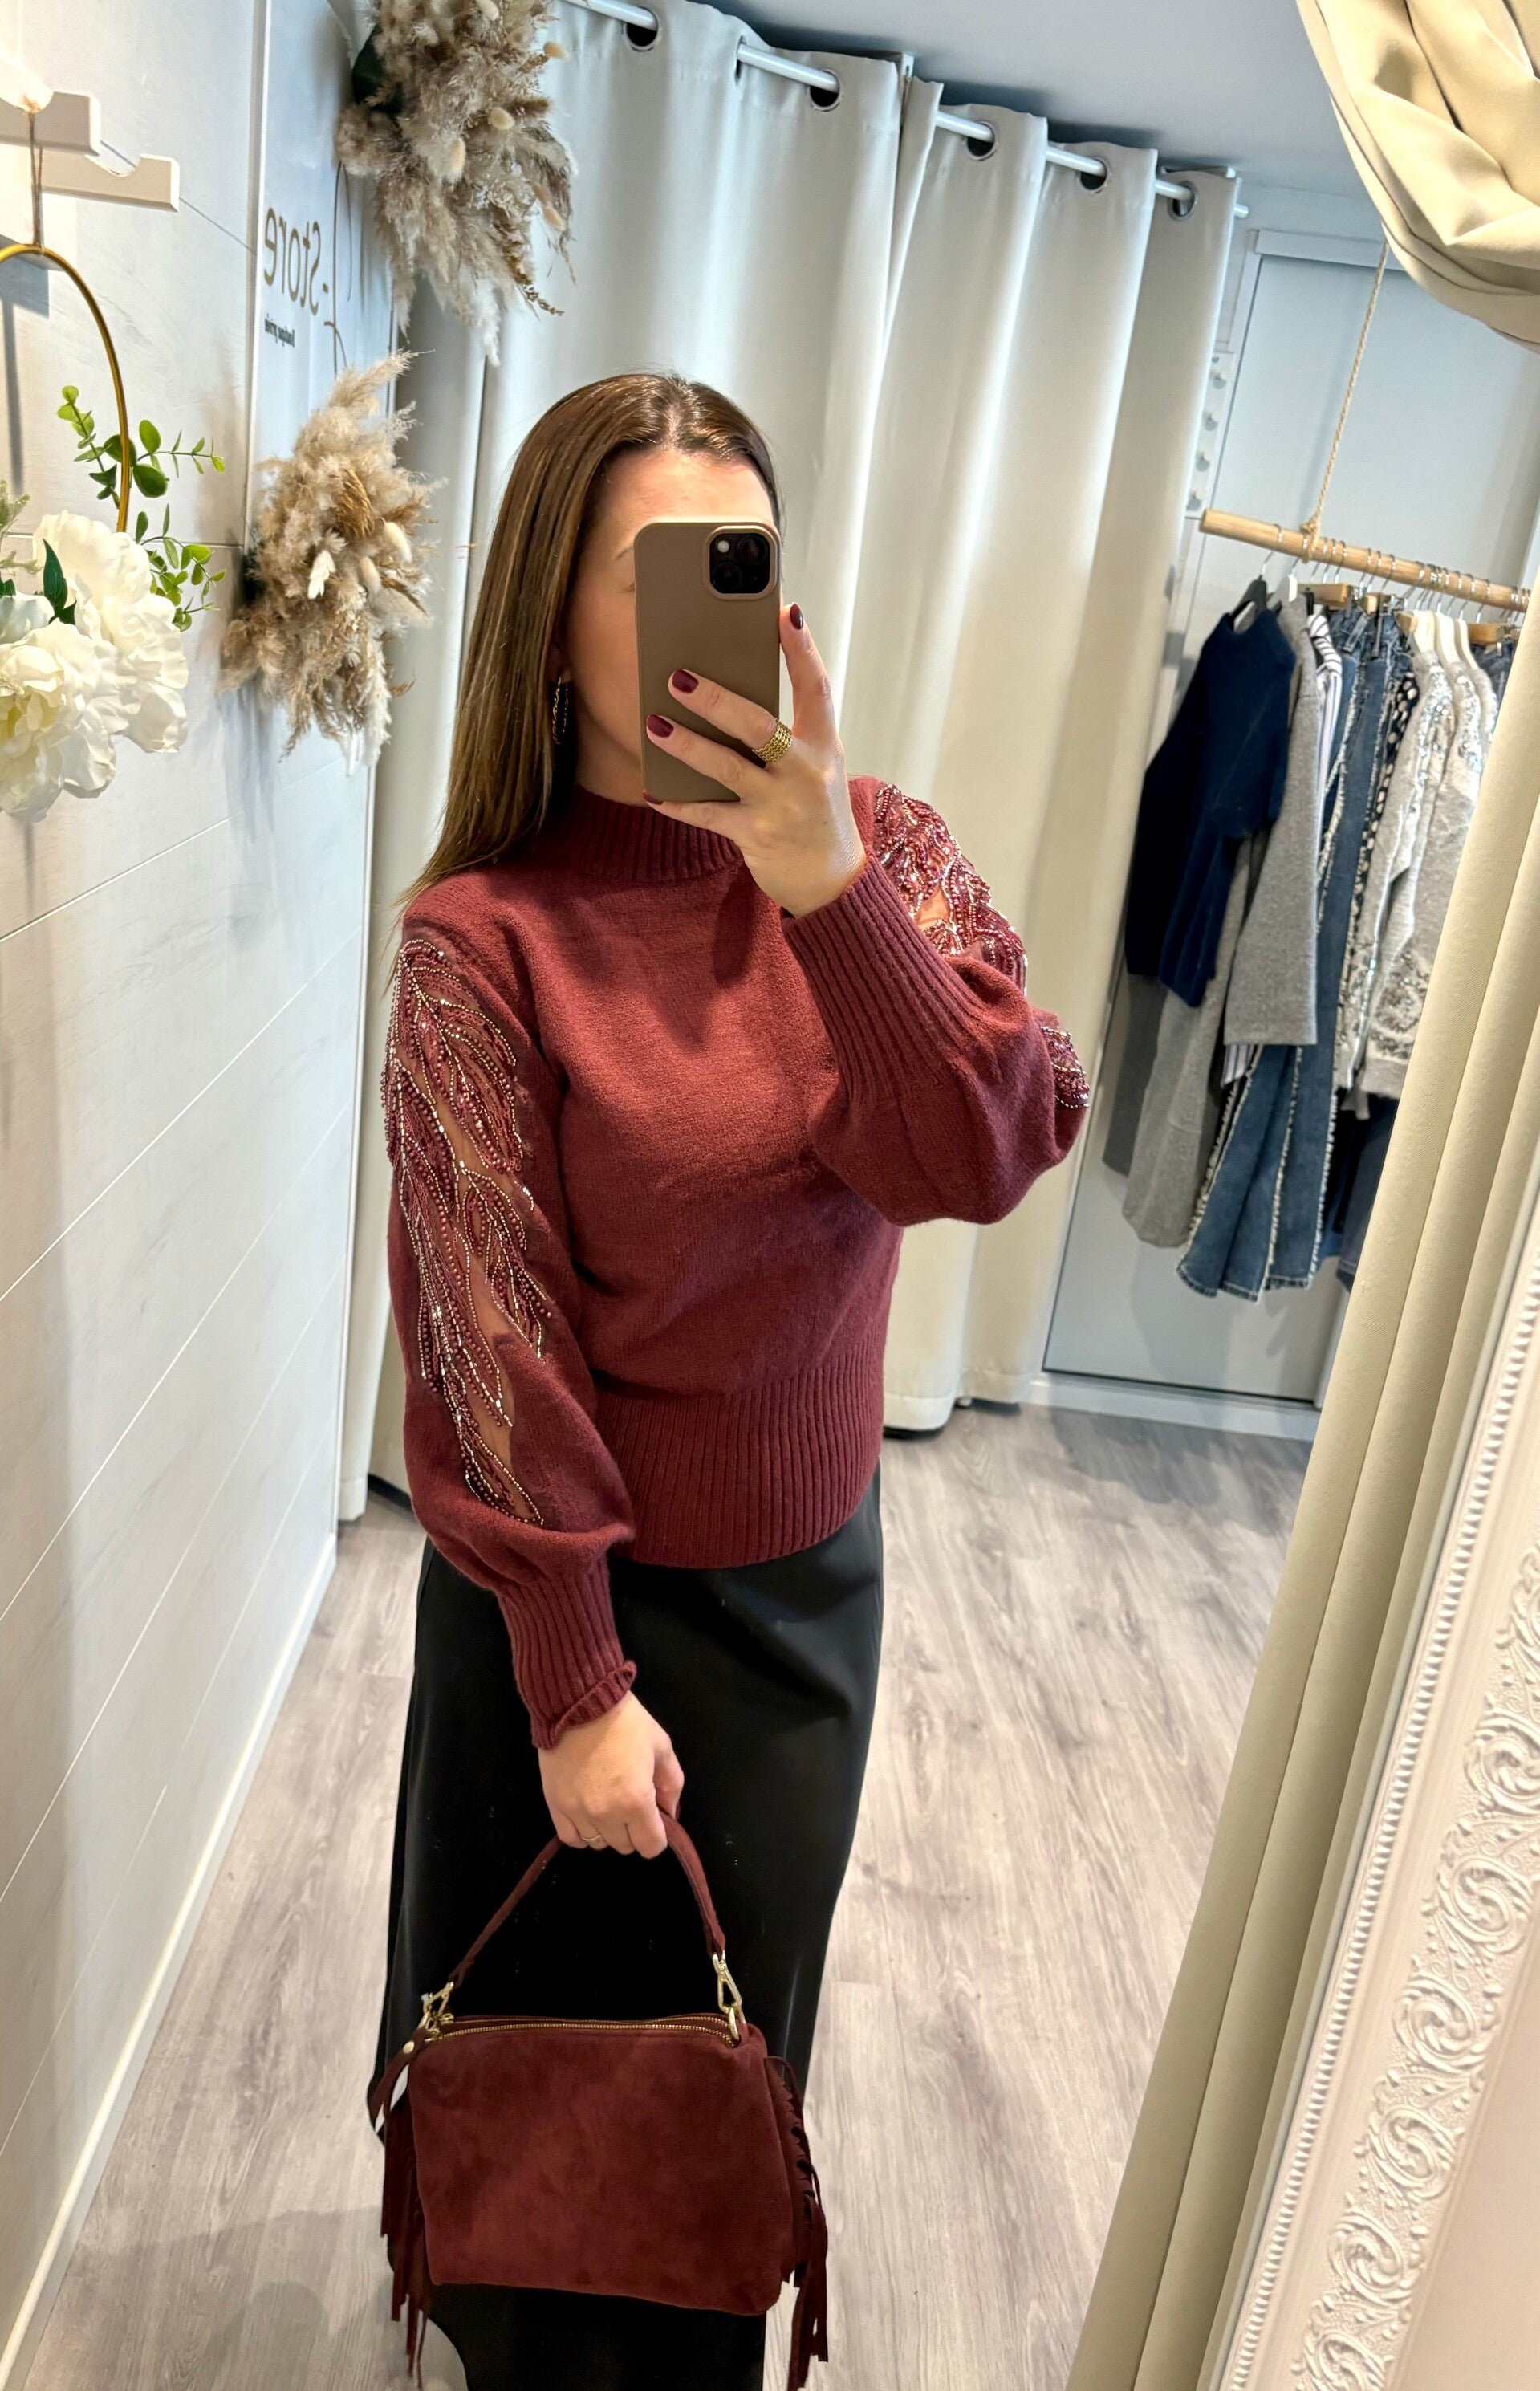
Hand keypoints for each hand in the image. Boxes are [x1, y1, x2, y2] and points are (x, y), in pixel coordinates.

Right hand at [539, 1691, 683, 1858]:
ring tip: (608, 1805)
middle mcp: (606, 1815)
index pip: (651, 1847)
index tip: (654, 1818)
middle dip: (633, 1829)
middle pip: (625, 1846)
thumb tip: (669, 1812)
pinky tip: (587, 1815)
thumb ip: (671, 1784)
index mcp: (636, 1802)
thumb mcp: (661, 1746)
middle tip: (631, 1803)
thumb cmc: (625, 1722)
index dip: (658, 1835)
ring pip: (598, 1843)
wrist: (580, 1702)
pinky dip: (582, 1832)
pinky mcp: (555, 1804)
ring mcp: (578, 1812)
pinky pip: (571, 1838)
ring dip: (608, 1830)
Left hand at [642, 604, 866, 917]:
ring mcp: (780, 805)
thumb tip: (727, 691)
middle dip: (716, 700)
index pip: (816, 687)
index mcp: (824, 745)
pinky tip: (652, 791)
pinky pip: (708, 815)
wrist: (832, 881)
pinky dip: (677, 804)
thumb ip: (785, 732)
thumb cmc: (815, 811)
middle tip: (678, 676)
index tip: (784, 611)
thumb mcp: (815, 765)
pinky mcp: (756, 835)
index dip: (801, 648)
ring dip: (686, 745)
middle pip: (759, 726)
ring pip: (726, 768)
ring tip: (653, 723)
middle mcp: (805, 771)